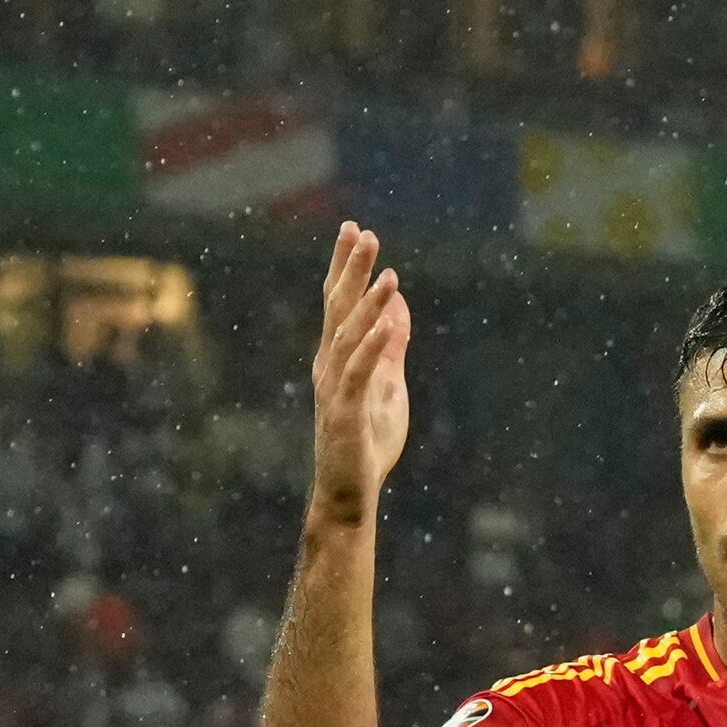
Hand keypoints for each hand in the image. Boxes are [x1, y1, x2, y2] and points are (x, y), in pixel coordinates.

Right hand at [307, 222, 412, 523]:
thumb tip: (397, 307)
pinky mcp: (345, 413)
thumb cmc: (367, 444)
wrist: (349, 495)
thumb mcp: (388, 386)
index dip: (346, 267)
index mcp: (338, 358)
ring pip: (348, 336)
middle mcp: (330, 367)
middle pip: (338, 309)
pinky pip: (359, 373)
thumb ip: (391, 347)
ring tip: (387, 273)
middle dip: (350, 270)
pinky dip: (372, 345)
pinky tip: (387, 320)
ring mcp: (335, 389)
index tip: (355, 230)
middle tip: (362, 233)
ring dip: (367, 303)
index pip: (339, 303)